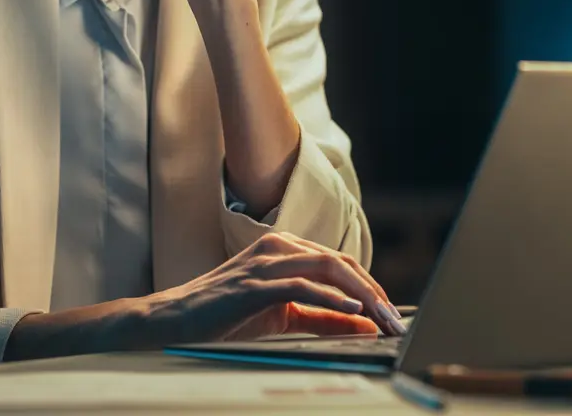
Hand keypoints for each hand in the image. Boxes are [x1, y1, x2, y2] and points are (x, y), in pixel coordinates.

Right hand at [133, 232, 405, 346]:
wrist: (176, 319)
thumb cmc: (227, 315)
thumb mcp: (282, 316)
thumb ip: (322, 318)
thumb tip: (365, 324)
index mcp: (284, 249)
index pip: (339, 262)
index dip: (369, 285)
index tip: (390, 314)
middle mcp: (278, 246)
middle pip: (339, 262)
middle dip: (373, 290)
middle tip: (395, 320)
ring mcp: (265, 261)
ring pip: (326, 268)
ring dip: (361, 294)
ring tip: (383, 318)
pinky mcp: (254, 282)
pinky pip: (300, 286)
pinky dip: (330, 298)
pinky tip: (352, 310)